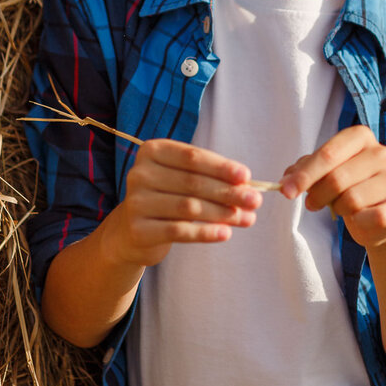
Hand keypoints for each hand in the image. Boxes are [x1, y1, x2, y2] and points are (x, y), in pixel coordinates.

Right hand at [109, 139, 261, 267]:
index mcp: (152, 151)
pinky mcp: (138, 230)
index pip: (193, 157)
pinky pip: (179, 231)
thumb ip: (211, 177)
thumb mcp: (183, 179)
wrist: (131, 232)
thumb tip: (248, 185)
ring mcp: (136, 202)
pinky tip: (225, 234)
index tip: (246, 177)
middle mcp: (140, 173)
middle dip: (229, 192)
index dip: (222, 167)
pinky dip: (206, 233)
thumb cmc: (167, 197)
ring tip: (247, 219)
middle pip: (193, 182)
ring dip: (223, 213)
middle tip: (255, 201)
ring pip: (189, 207)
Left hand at [280, 125, 385, 250]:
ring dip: (338, 209)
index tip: (286, 191)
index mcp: (361, 137)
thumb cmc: (349, 189)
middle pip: (337, 178)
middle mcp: (382, 152)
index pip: (328, 154)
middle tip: (311, 205)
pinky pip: (372, 217)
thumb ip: (305, 170)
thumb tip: (285, 179)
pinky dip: (358, 222)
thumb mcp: (325, 174)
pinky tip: (359, 219)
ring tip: (341, 208)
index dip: (304, 175)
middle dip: (317, 195)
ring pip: (352, 199)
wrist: (380, 219)